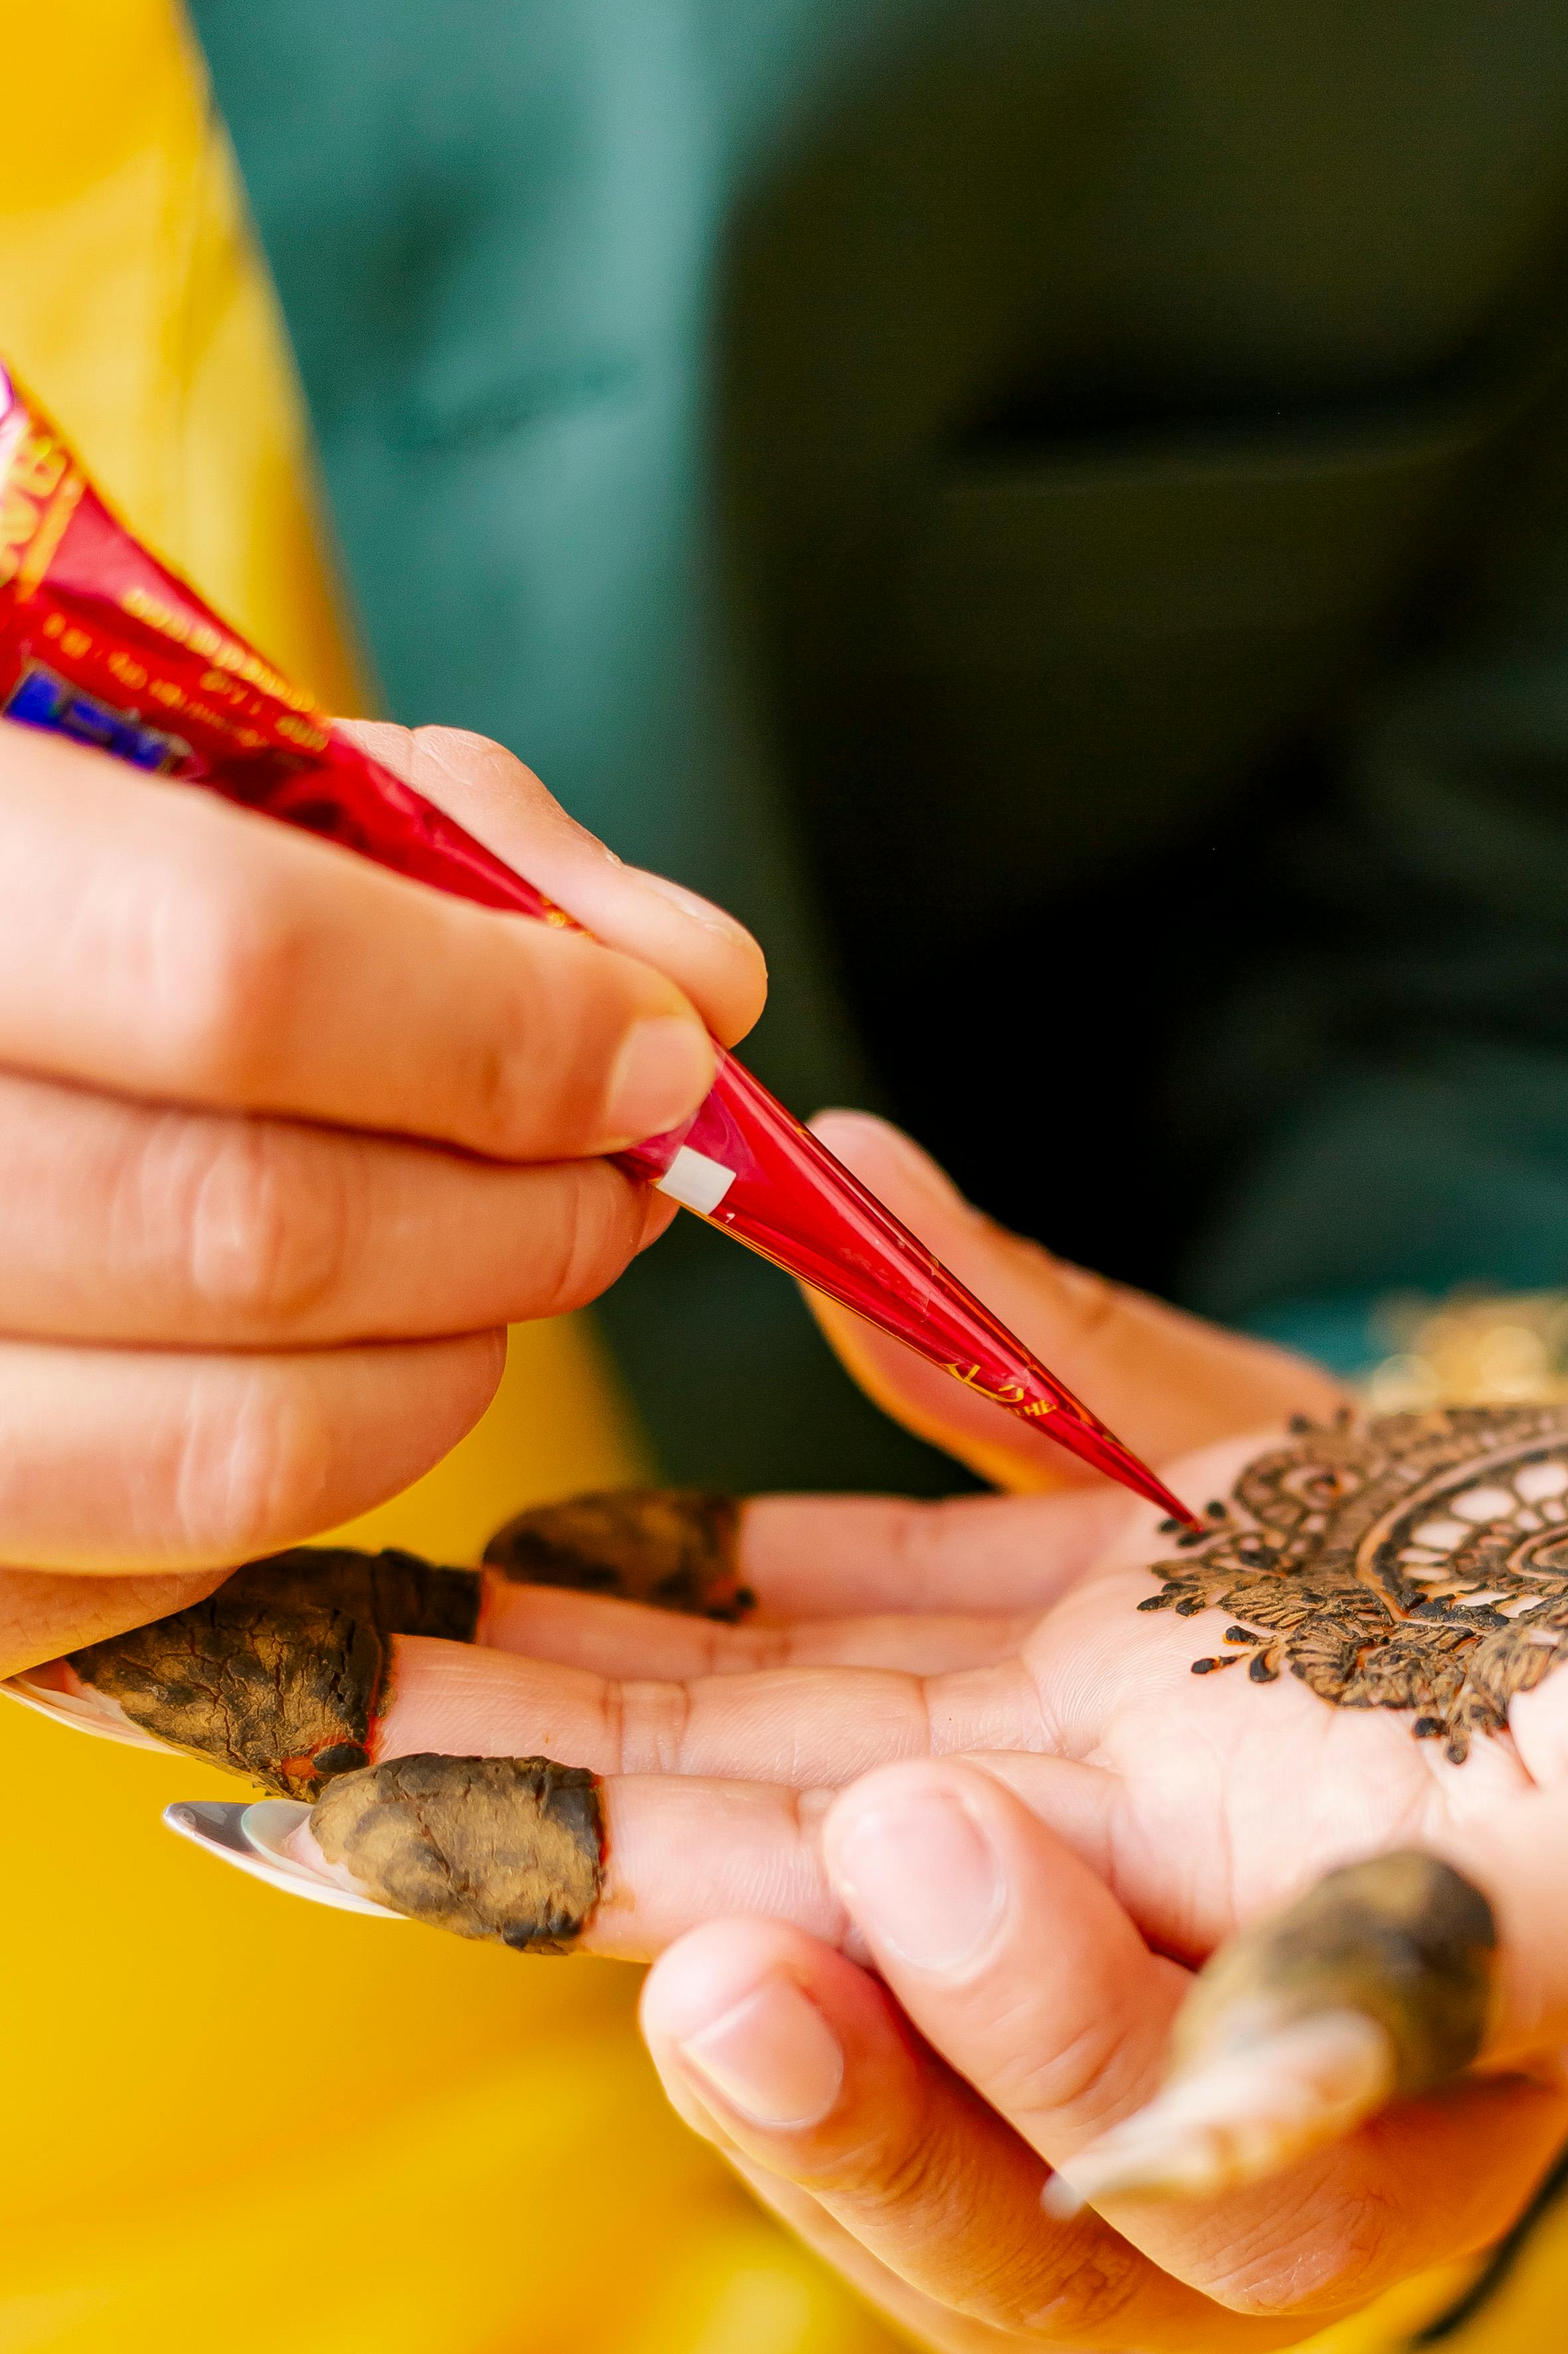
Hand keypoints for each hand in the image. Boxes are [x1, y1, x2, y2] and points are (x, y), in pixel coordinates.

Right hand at [0, 718, 763, 1675]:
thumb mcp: (221, 782)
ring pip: (245, 1442)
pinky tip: (339, 1363)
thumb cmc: (76, 887)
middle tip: (618, 1178)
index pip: (240, 979)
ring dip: (454, 1360)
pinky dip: (323, 1471)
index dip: (505, 1030)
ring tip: (503, 1267)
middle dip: (523, 1215)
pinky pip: (180, 1572)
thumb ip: (458, 845)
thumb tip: (706, 987)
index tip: (659, 1047)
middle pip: (265, 1230)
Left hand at [100, 1134, 1567, 2353]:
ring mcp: (1185, 1745)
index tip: (889, 1868)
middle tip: (364, 1782)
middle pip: (854, 1977)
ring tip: (402, 1623)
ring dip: (626, 1689)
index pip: (1064, 2185)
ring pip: (851, 1738)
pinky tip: (770, 1283)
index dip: (934, 2063)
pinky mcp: (1218, 1574)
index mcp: (1336, 2082)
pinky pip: (989, 1521)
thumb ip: (1552, 1989)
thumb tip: (1229, 2142)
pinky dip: (865, 1428)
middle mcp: (1214, 1934)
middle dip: (602, 1888)